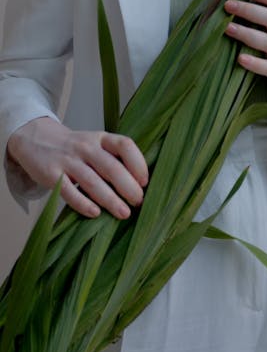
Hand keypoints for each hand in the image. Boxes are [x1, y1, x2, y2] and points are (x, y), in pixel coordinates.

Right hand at [7, 117, 148, 218]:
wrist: (37, 139)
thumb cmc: (75, 148)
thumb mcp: (95, 144)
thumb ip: (113, 158)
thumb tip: (139, 185)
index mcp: (101, 138)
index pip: (124, 145)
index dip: (138, 163)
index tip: (145, 181)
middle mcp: (86, 146)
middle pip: (111, 167)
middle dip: (128, 187)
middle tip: (138, 202)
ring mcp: (67, 160)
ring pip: (92, 181)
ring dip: (110, 199)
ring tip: (124, 213)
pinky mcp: (51, 174)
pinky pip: (69, 192)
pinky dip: (83, 204)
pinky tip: (95, 214)